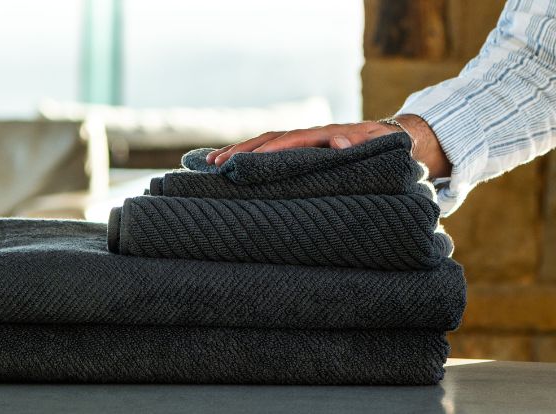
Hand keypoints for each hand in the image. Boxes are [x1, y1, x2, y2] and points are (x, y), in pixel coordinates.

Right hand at [206, 114, 451, 178]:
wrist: (395, 140)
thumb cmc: (386, 150)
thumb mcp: (378, 149)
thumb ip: (359, 146)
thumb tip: (337, 143)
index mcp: (323, 135)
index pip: (286, 142)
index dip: (263, 151)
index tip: (242, 162)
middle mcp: (309, 135)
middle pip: (267, 140)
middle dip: (240, 151)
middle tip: (215, 165)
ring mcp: (304, 141)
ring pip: (265, 144)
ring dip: (239, 152)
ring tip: (211, 163)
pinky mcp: (303, 150)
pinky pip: (272, 151)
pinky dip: (251, 156)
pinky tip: (231, 165)